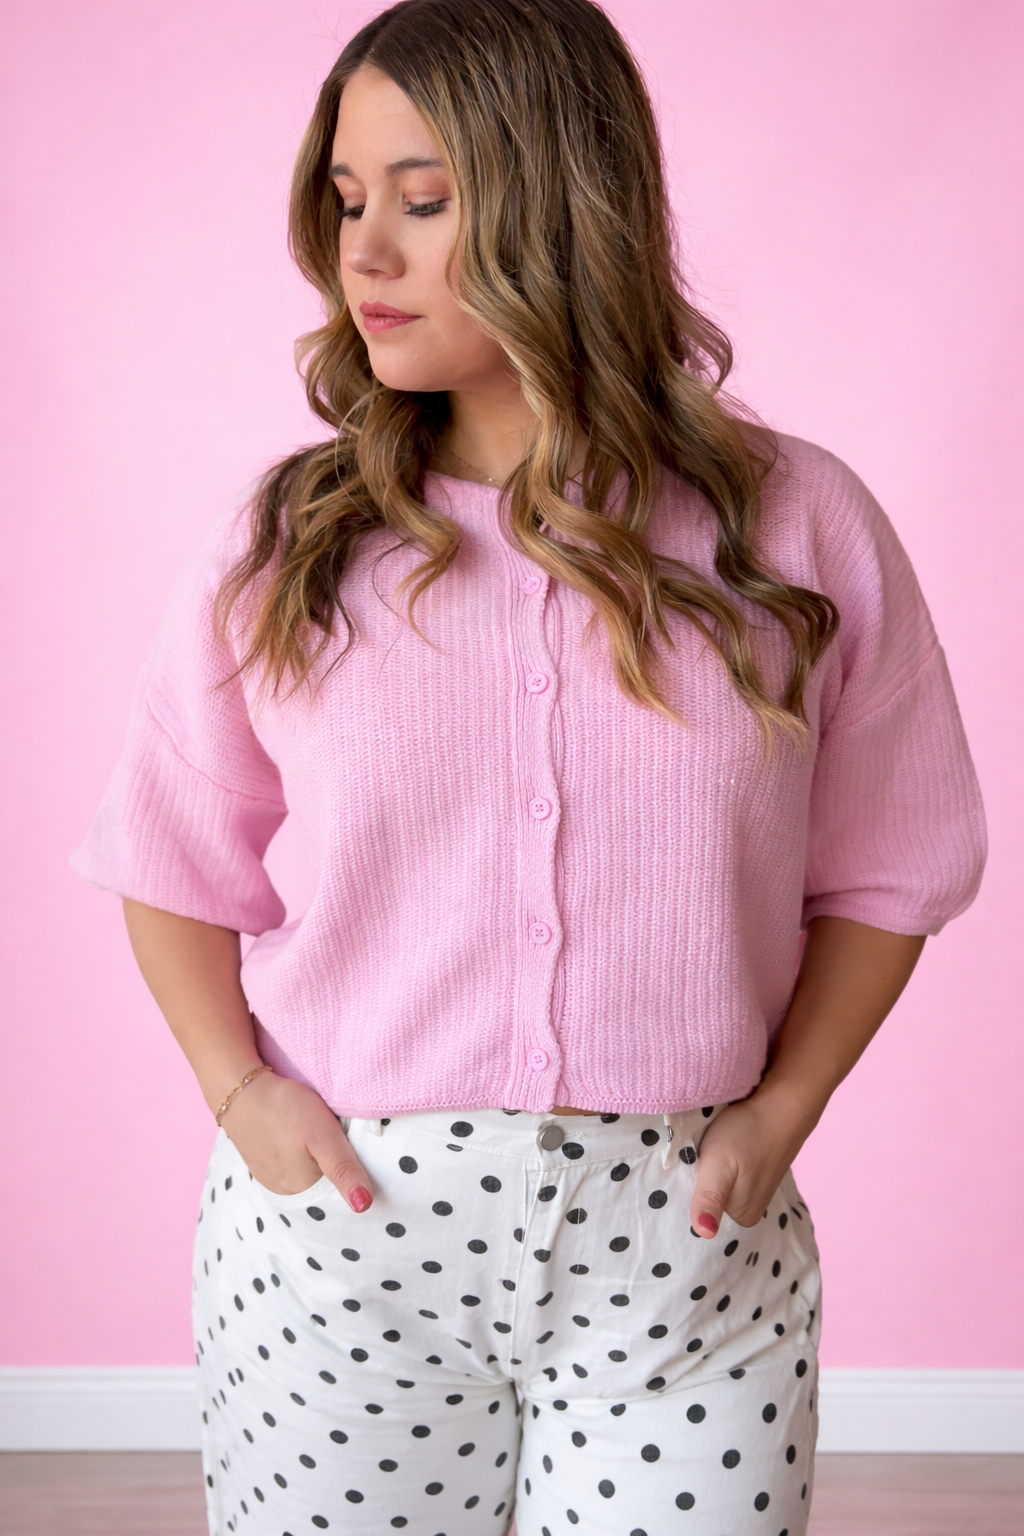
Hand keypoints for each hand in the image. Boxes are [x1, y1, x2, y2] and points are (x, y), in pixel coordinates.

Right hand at [220, 1070, 373, 1212]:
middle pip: (321, 1182)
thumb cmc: (285, 1109)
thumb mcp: (324, 1136)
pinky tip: (297, 1135)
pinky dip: (296, 1152)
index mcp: (301, 1189)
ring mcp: (269, 1176)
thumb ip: (344, 1170)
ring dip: (313, 1158)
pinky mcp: (260, 1160)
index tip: (351, 1149)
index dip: (349, 1172)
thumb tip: (364, 1207)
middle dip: (332, 1165)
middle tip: (334, 1135)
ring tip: (314, 1134)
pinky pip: (287, 1163)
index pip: (337, 1191)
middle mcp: (284, 1189)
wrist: (241, 1089)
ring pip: (305, 1172)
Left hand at [688, 1084, 813, 1238]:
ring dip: (706, 1173)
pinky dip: (717, 1166)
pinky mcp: (755, 1175)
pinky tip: (716, 1153)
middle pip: (709, 1202)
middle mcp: (750, 1210)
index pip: (702, 1215)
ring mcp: (754, 1192)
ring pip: (717, 1188)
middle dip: (694, 1185)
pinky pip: (727, 1178)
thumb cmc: (747, 1131)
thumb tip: (704, 1234)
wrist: (779, 1104)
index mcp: (742, 1215)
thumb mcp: (719, 1163)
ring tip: (701, 1155)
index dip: (685, 1197)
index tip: (678, 1177)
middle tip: (689, 1161)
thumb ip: (710, 1199)